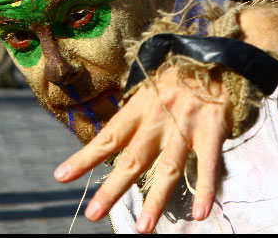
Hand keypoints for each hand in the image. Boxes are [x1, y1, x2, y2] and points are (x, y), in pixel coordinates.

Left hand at [54, 66, 231, 232]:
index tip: (62, 176)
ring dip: (156, 200)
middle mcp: (158, 119)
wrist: (215, 57)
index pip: (107, 136)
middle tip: (94, 214)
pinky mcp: (212, 131)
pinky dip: (205, 189)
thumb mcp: (148, 90)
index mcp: (139, 108)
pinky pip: (208, 165)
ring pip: (168, 168)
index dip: (85, 157)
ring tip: (143, 227)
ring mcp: (185, 127)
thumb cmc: (178, 77)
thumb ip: (134, 117)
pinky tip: (199, 213)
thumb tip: (112, 142)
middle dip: (112, 189)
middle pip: (133, 159)